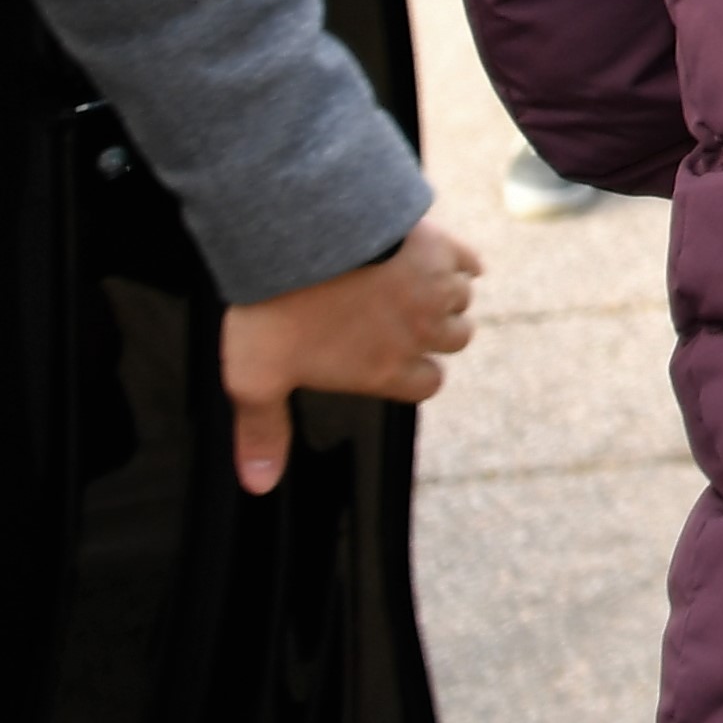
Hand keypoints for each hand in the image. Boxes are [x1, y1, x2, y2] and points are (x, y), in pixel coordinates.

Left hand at [219, 219, 482, 493]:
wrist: (301, 237)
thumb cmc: (279, 309)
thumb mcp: (254, 379)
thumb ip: (262, 432)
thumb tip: (259, 486)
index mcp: (386, 369)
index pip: (429, 384)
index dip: (416, 374)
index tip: (396, 362)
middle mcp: (421, 332)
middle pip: (456, 340)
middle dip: (438, 334)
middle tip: (404, 321)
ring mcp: (433, 288)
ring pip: (462, 300)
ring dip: (446, 296)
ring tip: (417, 289)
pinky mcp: (437, 245)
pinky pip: (468, 260)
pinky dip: (460, 262)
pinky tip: (443, 258)